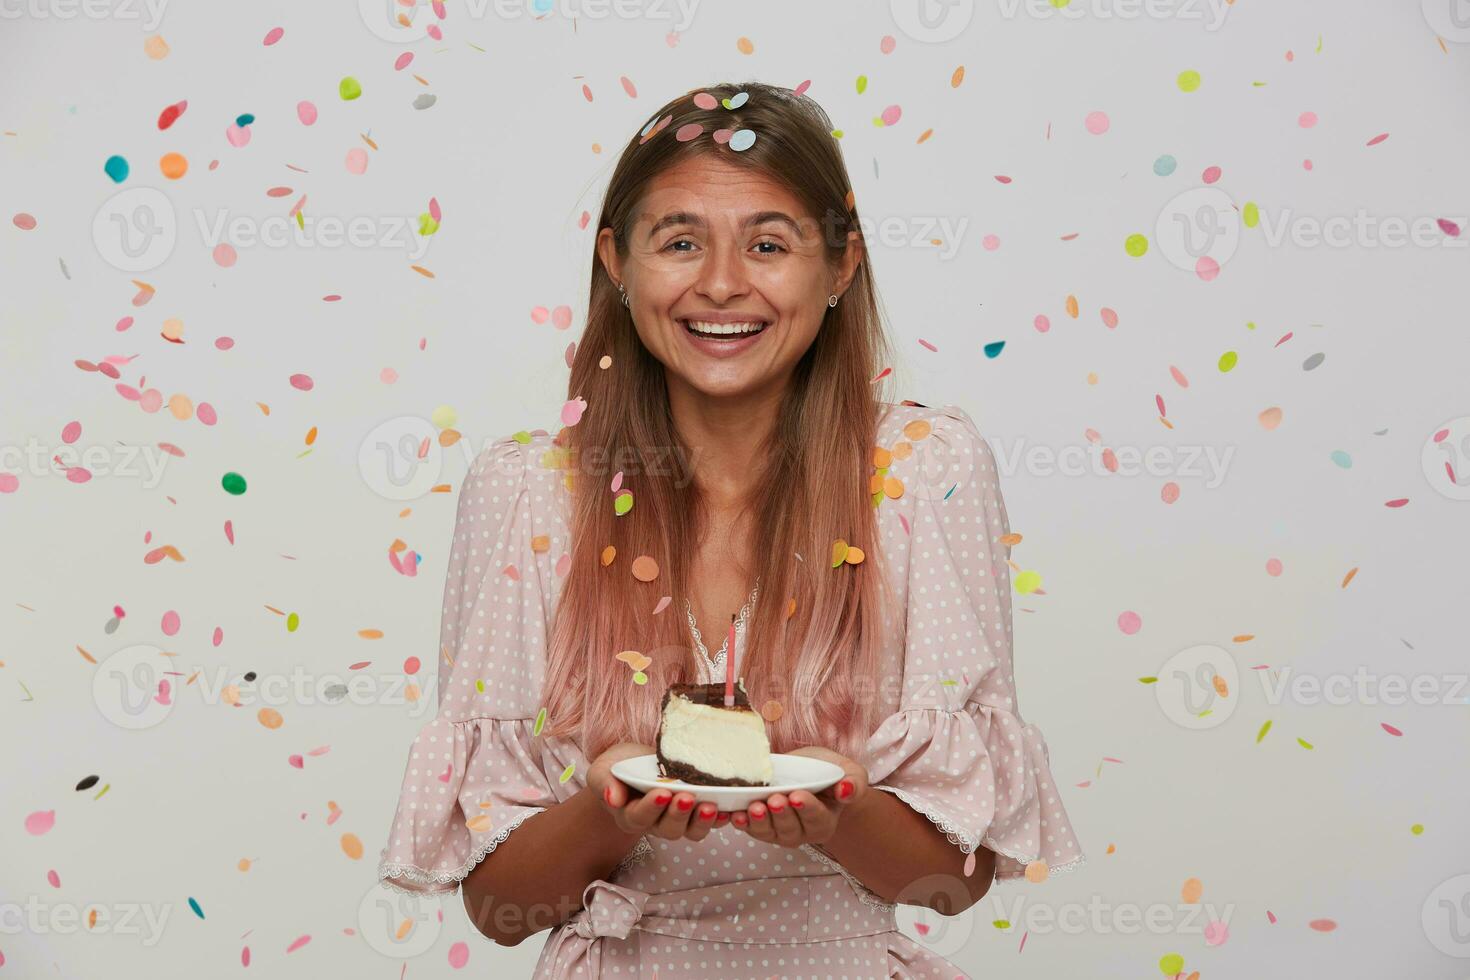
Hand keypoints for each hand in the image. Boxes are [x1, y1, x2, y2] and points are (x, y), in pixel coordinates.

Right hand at [586, 742, 731, 841]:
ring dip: (702, 821)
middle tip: (687, 797)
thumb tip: (611, 798)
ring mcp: (677, 820)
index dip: (651, 808)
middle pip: (668, 829)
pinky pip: (709, 822)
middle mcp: (655, 823)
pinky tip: (728, 810)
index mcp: (630, 815)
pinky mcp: (695, 813)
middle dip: (679, 814)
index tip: (662, 793)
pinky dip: (719, 818)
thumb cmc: (619, 767)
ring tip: (710, 806)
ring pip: (691, 831)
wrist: (636, 765)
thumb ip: (604, 783)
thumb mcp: (603, 769)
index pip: (640, 816)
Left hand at [731, 746, 867, 847]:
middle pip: (790, 829)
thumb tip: (846, 790)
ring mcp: (779, 831)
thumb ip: (854, 783)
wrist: (810, 772)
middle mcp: (802, 832)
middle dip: (780, 815)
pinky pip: (749, 827)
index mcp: (825, 821)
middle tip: (774, 800)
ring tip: (753, 807)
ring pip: (768, 832)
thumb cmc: (832, 773)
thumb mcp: (851, 773)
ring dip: (758, 821)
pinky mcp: (760, 825)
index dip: (806, 808)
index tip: (796, 795)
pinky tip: (733, 813)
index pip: (816, 817)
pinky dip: (740, 821)